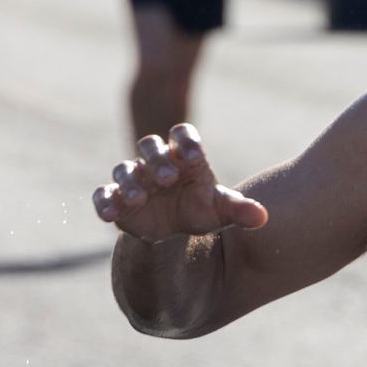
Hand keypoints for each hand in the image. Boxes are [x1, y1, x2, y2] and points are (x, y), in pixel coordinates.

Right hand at [92, 123, 266, 243]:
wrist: (175, 231)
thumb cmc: (200, 210)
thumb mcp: (221, 211)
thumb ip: (239, 210)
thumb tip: (262, 216)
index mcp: (184, 156)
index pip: (183, 135)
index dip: (187, 141)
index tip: (196, 157)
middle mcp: (156, 162)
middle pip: (150, 146)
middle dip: (157, 160)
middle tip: (168, 178)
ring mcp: (134, 179)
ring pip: (125, 169)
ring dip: (129, 182)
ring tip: (138, 199)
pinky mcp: (116, 199)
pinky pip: (104, 194)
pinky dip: (104, 202)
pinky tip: (109, 215)